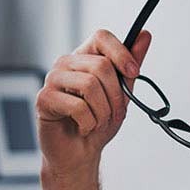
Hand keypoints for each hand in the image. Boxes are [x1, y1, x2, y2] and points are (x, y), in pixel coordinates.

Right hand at [37, 29, 151, 176]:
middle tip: (116, 114)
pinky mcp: (44, 99)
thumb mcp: (121, 93)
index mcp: (84, 57)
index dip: (121, 53)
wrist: (79, 154)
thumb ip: (130, 66)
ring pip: (90, 85)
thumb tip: (144, 36)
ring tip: (98, 122)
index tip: (134, 71)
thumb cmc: (97, 122)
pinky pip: (77, 106)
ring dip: (103, 112)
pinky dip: (89, 123)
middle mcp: (66, 64)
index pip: (101, 37)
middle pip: (101, 65)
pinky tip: (83, 127)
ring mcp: (52, 79)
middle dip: (116, 95)